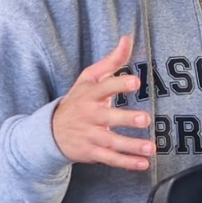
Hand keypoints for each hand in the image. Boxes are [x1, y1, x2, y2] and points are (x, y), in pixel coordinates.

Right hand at [51, 36, 152, 169]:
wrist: (50, 131)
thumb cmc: (78, 99)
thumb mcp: (90, 77)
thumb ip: (112, 60)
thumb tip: (128, 38)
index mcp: (90, 95)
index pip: (105, 88)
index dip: (120, 84)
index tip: (136, 82)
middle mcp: (90, 116)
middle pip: (109, 118)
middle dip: (126, 119)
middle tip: (145, 119)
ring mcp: (90, 136)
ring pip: (112, 142)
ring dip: (132, 146)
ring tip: (150, 148)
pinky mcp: (92, 152)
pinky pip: (110, 159)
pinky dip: (126, 163)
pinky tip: (143, 164)